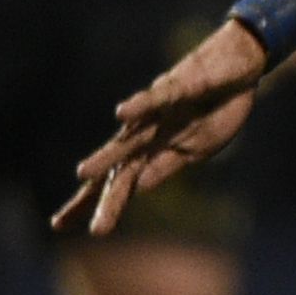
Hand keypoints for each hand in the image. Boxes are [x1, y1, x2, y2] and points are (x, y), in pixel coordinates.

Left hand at [59, 20, 274, 238]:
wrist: (238, 68)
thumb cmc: (216, 108)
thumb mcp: (197, 150)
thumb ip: (166, 167)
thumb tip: (138, 188)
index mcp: (154, 152)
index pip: (117, 182)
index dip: (89, 203)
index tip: (57, 226)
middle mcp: (146, 134)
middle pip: (117, 170)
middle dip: (94, 198)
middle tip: (61, 223)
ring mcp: (158, 113)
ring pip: (127, 140)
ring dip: (106, 156)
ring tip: (82, 174)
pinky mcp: (176, 89)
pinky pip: (156, 98)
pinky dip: (139, 106)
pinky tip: (121, 114)